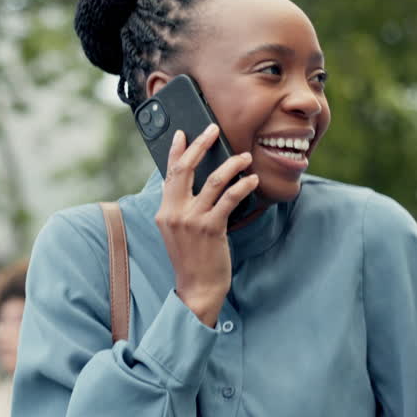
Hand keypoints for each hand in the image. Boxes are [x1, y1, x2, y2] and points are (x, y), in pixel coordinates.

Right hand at [156, 124, 257, 326]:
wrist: (197, 287)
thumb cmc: (192, 259)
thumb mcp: (177, 231)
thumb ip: (180, 208)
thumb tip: (191, 184)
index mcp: (164, 211)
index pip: (168, 173)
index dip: (175, 151)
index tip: (182, 133)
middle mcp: (174, 213)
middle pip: (185, 169)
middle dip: (200, 145)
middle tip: (213, 129)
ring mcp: (192, 220)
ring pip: (213, 180)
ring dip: (232, 164)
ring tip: (244, 157)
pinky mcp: (211, 228)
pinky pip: (230, 198)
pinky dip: (243, 186)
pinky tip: (252, 180)